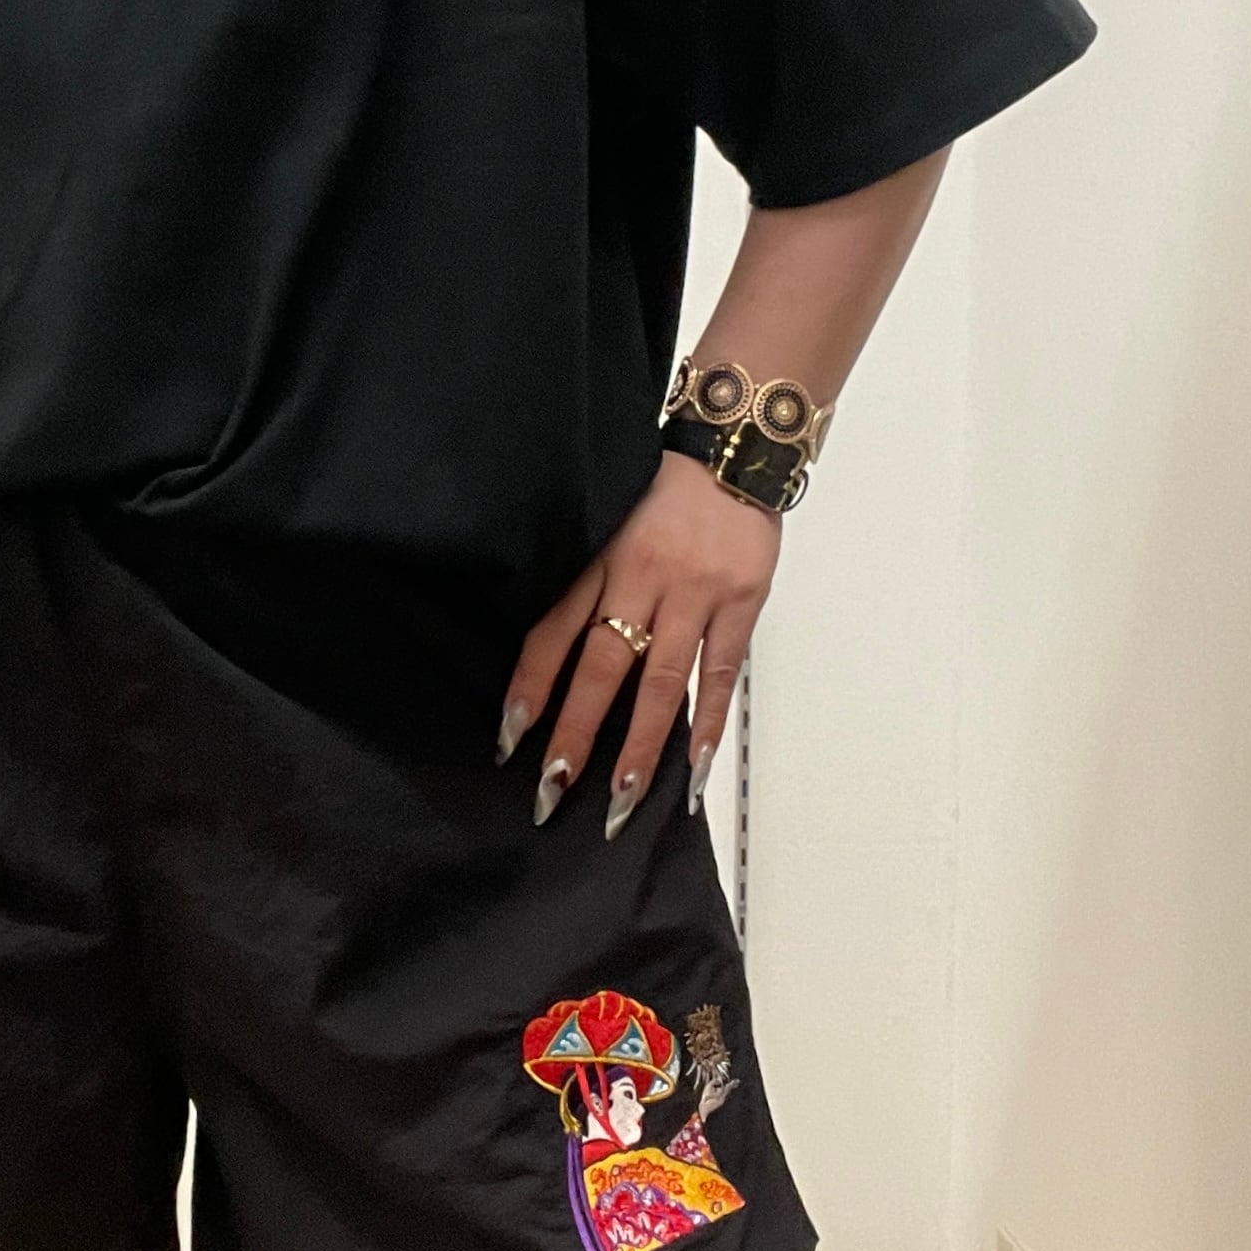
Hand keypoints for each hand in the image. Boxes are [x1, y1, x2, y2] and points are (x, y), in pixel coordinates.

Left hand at [497, 450, 781, 838]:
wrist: (733, 451)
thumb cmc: (662, 493)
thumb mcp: (608, 524)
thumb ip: (588, 582)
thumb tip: (556, 655)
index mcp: (600, 560)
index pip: (553, 632)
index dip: (530, 686)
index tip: (509, 739)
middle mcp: (640, 580)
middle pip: (601, 667)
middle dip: (576, 733)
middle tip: (554, 791)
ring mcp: (693, 594)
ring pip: (660, 681)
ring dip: (640, 745)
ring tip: (622, 799)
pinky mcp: (740, 603)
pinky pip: (721, 672)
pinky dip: (707, 723)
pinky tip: (694, 768)